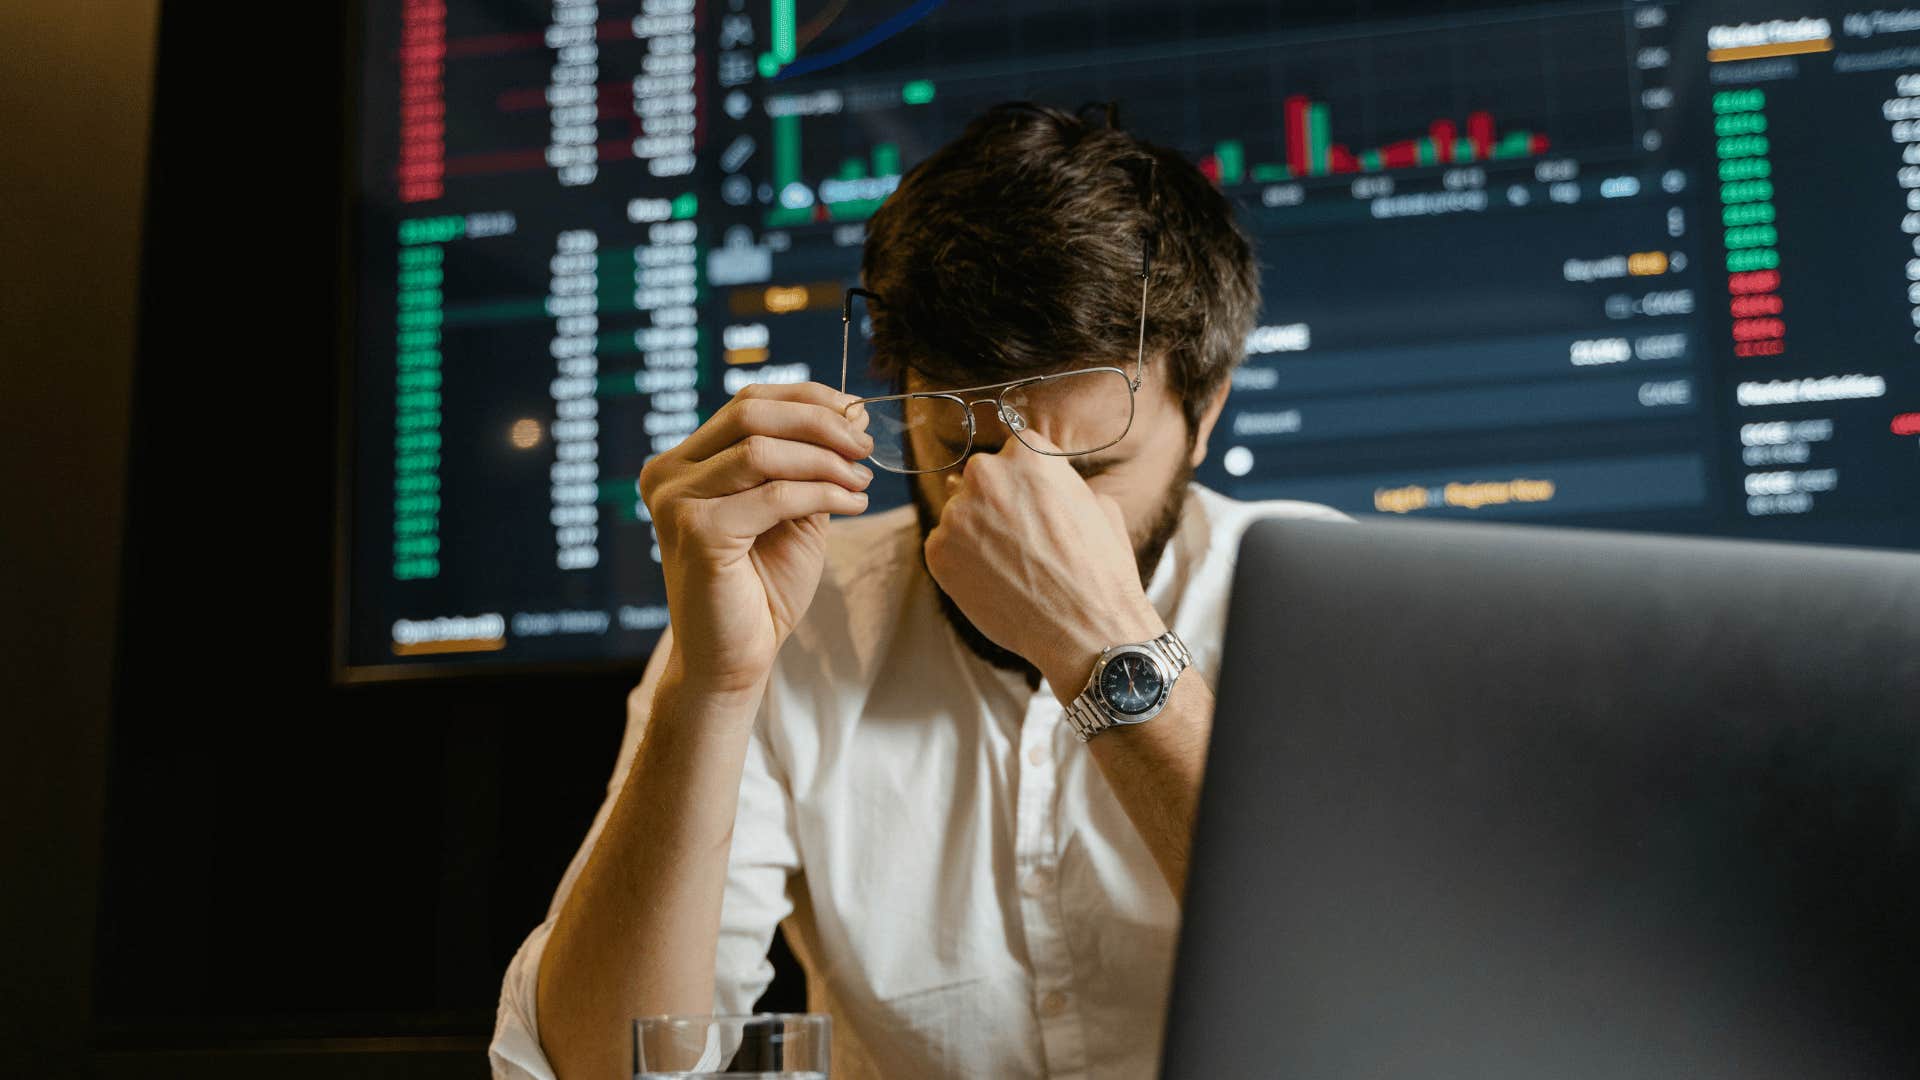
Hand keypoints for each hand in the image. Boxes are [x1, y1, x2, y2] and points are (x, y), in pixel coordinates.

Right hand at [640, 382, 873, 699]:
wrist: (733, 659)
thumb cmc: (761, 589)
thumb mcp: (793, 512)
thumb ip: (810, 464)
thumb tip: (850, 414)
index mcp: (684, 463)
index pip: (747, 402)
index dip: (807, 399)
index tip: (855, 416)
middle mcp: (669, 475)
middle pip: (750, 412)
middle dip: (819, 423)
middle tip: (864, 447)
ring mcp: (676, 502)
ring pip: (762, 451)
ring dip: (825, 460)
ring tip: (862, 480)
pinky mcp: (697, 532)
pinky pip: (774, 496)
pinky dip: (823, 493)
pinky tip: (853, 505)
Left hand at [923, 433, 1164, 700]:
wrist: (1085, 628)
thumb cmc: (1100, 569)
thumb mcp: (1098, 504)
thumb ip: (1060, 483)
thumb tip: (1040, 483)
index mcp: (1028, 454)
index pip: (1012, 454)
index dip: (1023, 484)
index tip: (1032, 506)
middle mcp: (986, 475)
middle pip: (980, 480)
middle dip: (995, 503)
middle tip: (1020, 539)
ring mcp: (957, 514)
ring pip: (959, 515)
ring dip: (977, 534)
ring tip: (1010, 567)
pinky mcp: (938, 551)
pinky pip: (944, 547)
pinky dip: (962, 563)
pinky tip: (994, 582)